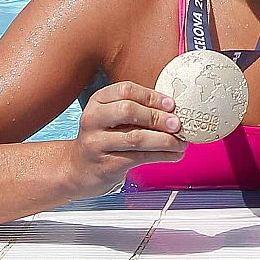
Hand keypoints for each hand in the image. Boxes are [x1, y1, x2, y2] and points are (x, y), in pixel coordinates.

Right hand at [64, 82, 184, 198]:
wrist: (78, 169)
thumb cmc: (104, 138)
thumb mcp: (112, 117)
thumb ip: (138, 109)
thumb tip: (173, 110)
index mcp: (98, 101)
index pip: (126, 90)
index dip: (152, 96)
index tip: (171, 105)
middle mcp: (93, 119)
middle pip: (128, 110)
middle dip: (158, 117)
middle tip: (178, 124)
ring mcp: (96, 143)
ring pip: (136, 138)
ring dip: (165, 140)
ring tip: (181, 143)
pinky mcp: (105, 165)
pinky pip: (138, 158)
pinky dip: (161, 156)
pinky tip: (173, 155)